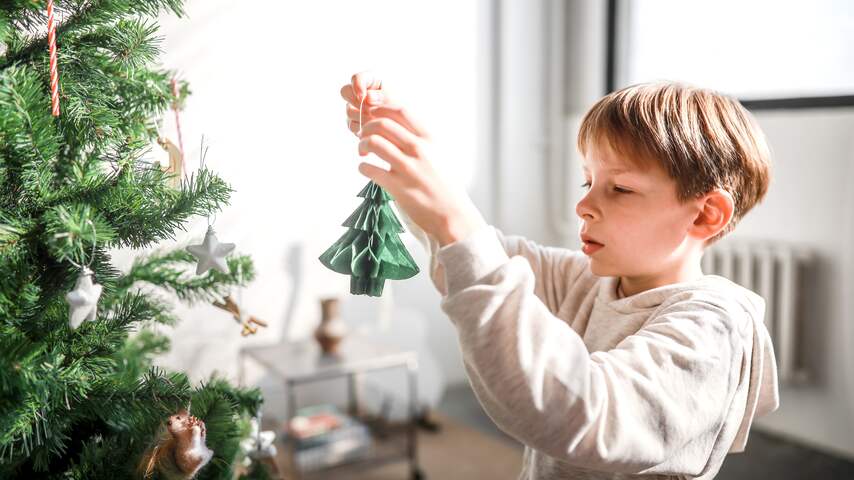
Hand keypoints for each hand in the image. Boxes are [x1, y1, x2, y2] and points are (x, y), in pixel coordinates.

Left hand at [341, 72, 485, 246]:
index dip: (382, 108)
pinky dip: (362, 167)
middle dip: (366, 127)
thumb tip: (400, 127)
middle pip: (382, 123)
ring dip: (361, 145)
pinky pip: (369, 169)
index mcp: (429, 139)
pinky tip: (366, 169)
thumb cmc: (446, 186)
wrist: (453, 214)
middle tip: (363, 135)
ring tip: (362, 152)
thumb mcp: (440, 155)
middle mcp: (419, 150)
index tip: (373, 113)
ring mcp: (407, 168)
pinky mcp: (397, 187)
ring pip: (373, 143)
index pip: (401, 111)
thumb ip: (422, 140)